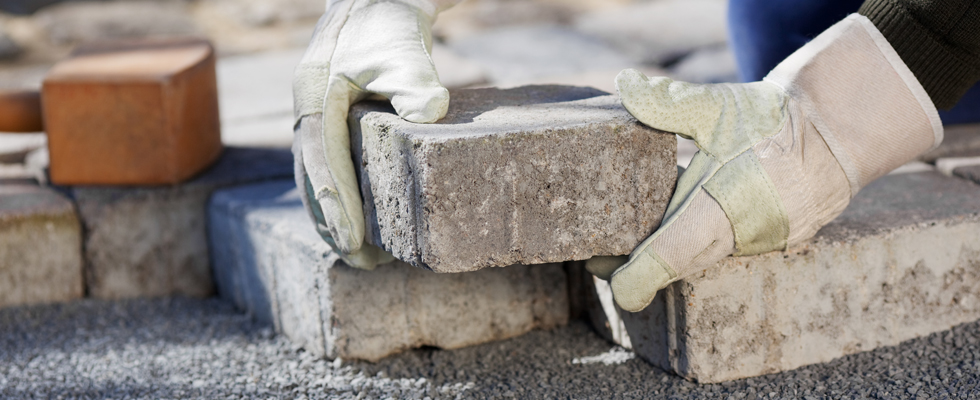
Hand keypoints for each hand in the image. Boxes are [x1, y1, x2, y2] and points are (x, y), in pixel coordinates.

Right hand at [292, 0, 451, 268]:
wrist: (377, 3)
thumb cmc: (389, 24)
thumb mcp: (402, 46)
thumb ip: (414, 77)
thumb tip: (430, 112)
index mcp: (315, 92)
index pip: (320, 156)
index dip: (334, 200)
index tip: (352, 239)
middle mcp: (308, 110)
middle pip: (310, 177)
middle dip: (332, 223)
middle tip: (362, 263)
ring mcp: (316, 119)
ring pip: (316, 179)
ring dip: (334, 219)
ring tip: (363, 259)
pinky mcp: (332, 125)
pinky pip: (329, 170)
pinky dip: (341, 201)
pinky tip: (361, 227)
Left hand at [592, 14, 941, 311]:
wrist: (838, 131)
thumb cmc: (773, 119)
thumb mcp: (719, 107)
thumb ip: (669, 102)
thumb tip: (625, 85)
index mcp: (728, 204)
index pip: (673, 253)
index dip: (638, 275)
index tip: (611, 283)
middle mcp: (743, 235)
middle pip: (676, 265)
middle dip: (635, 267)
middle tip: (597, 258)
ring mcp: (759, 244)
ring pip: (697, 260)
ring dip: (662, 256)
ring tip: (620, 246)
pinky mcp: (766, 243)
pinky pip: (717, 252)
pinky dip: (690, 246)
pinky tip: (665, 230)